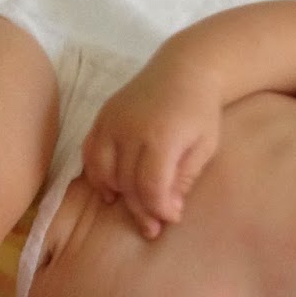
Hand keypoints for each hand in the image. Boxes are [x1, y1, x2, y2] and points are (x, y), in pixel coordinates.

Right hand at [81, 62, 219, 238]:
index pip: (151, 186)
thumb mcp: (205, 147)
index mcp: (162, 137)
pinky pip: (90, 152)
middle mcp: (131, 129)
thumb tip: (168, 211)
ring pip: (104, 171)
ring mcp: (112, 122)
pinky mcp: (102, 116)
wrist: (184, 68)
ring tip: (134, 208)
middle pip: (127, 183)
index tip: (171, 218)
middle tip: (152, 228)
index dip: (159, 209)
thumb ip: (185, 178)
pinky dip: (97, 175)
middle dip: (141, 210)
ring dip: (117, 195)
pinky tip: (110, 190)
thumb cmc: (200, 111)